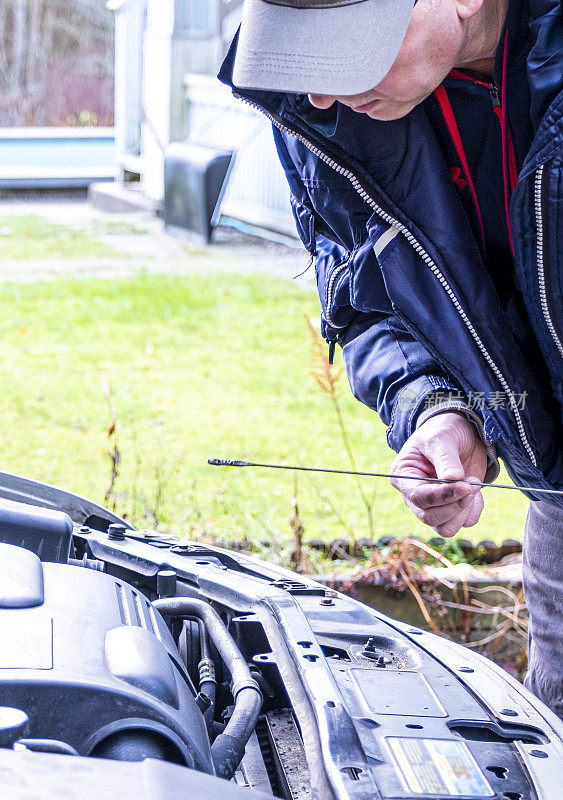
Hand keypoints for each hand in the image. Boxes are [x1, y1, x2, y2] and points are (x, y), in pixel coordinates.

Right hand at [389, 412, 486, 536]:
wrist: (462, 432)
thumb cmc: (444, 431)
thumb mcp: (441, 438)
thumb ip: (445, 459)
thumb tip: (454, 479)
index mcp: (403, 477)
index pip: (418, 496)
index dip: (441, 496)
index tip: (464, 486)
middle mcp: (415, 496)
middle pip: (431, 518)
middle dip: (455, 505)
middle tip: (471, 484)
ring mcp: (433, 505)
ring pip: (446, 528)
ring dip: (464, 511)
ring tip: (474, 485)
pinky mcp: (452, 508)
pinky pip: (464, 523)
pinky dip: (474, 510)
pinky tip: (477, 491)